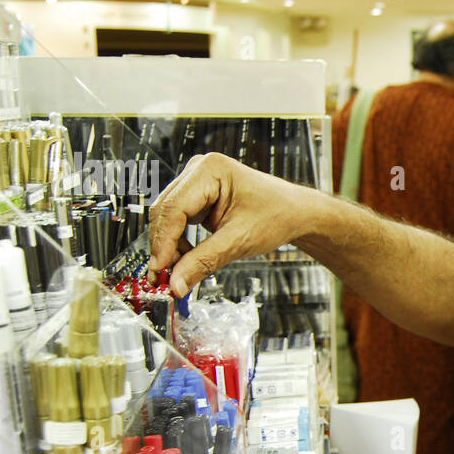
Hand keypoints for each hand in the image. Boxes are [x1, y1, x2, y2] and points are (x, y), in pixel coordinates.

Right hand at [148, 152, 310, 296]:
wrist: (295, 213)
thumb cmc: (277, 215)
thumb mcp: (239, 241)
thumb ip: (203, 262)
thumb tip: (175, 284)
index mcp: (210, 169)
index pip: (174, 208)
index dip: (162, 242)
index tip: (158, 271)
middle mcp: (199, 170)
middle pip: (165, 212)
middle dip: (163, 247)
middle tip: (163, 278)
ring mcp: (196, 183)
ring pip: (167, 218)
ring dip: (170, 246)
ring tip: (179, 272)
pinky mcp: (198, 197)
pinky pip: (177, 222)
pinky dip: (178, 243)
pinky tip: (186, 260)